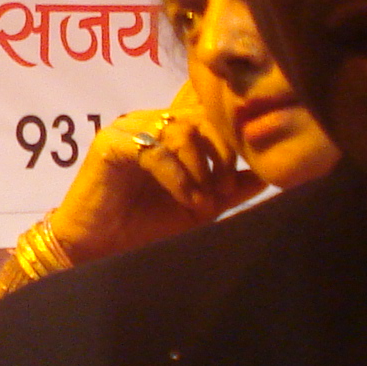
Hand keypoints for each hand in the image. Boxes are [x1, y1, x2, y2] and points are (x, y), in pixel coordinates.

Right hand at [44, 83, 261, 262]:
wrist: (99, 250)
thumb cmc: (145, 227)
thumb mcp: (199, 206)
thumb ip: (230, 188)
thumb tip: (267, 174)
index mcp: (170, 131)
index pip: (208, 115)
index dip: (228, 140)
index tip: (234, 181)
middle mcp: (150, 122)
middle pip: (200, 117)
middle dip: (220, 153)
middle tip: (224, 190)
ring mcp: (128, 128)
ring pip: (180, 130)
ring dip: (200, 168)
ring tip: (202, 201)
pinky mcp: (110, 143)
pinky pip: (154, 149)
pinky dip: (177, 176)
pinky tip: (185, 199)